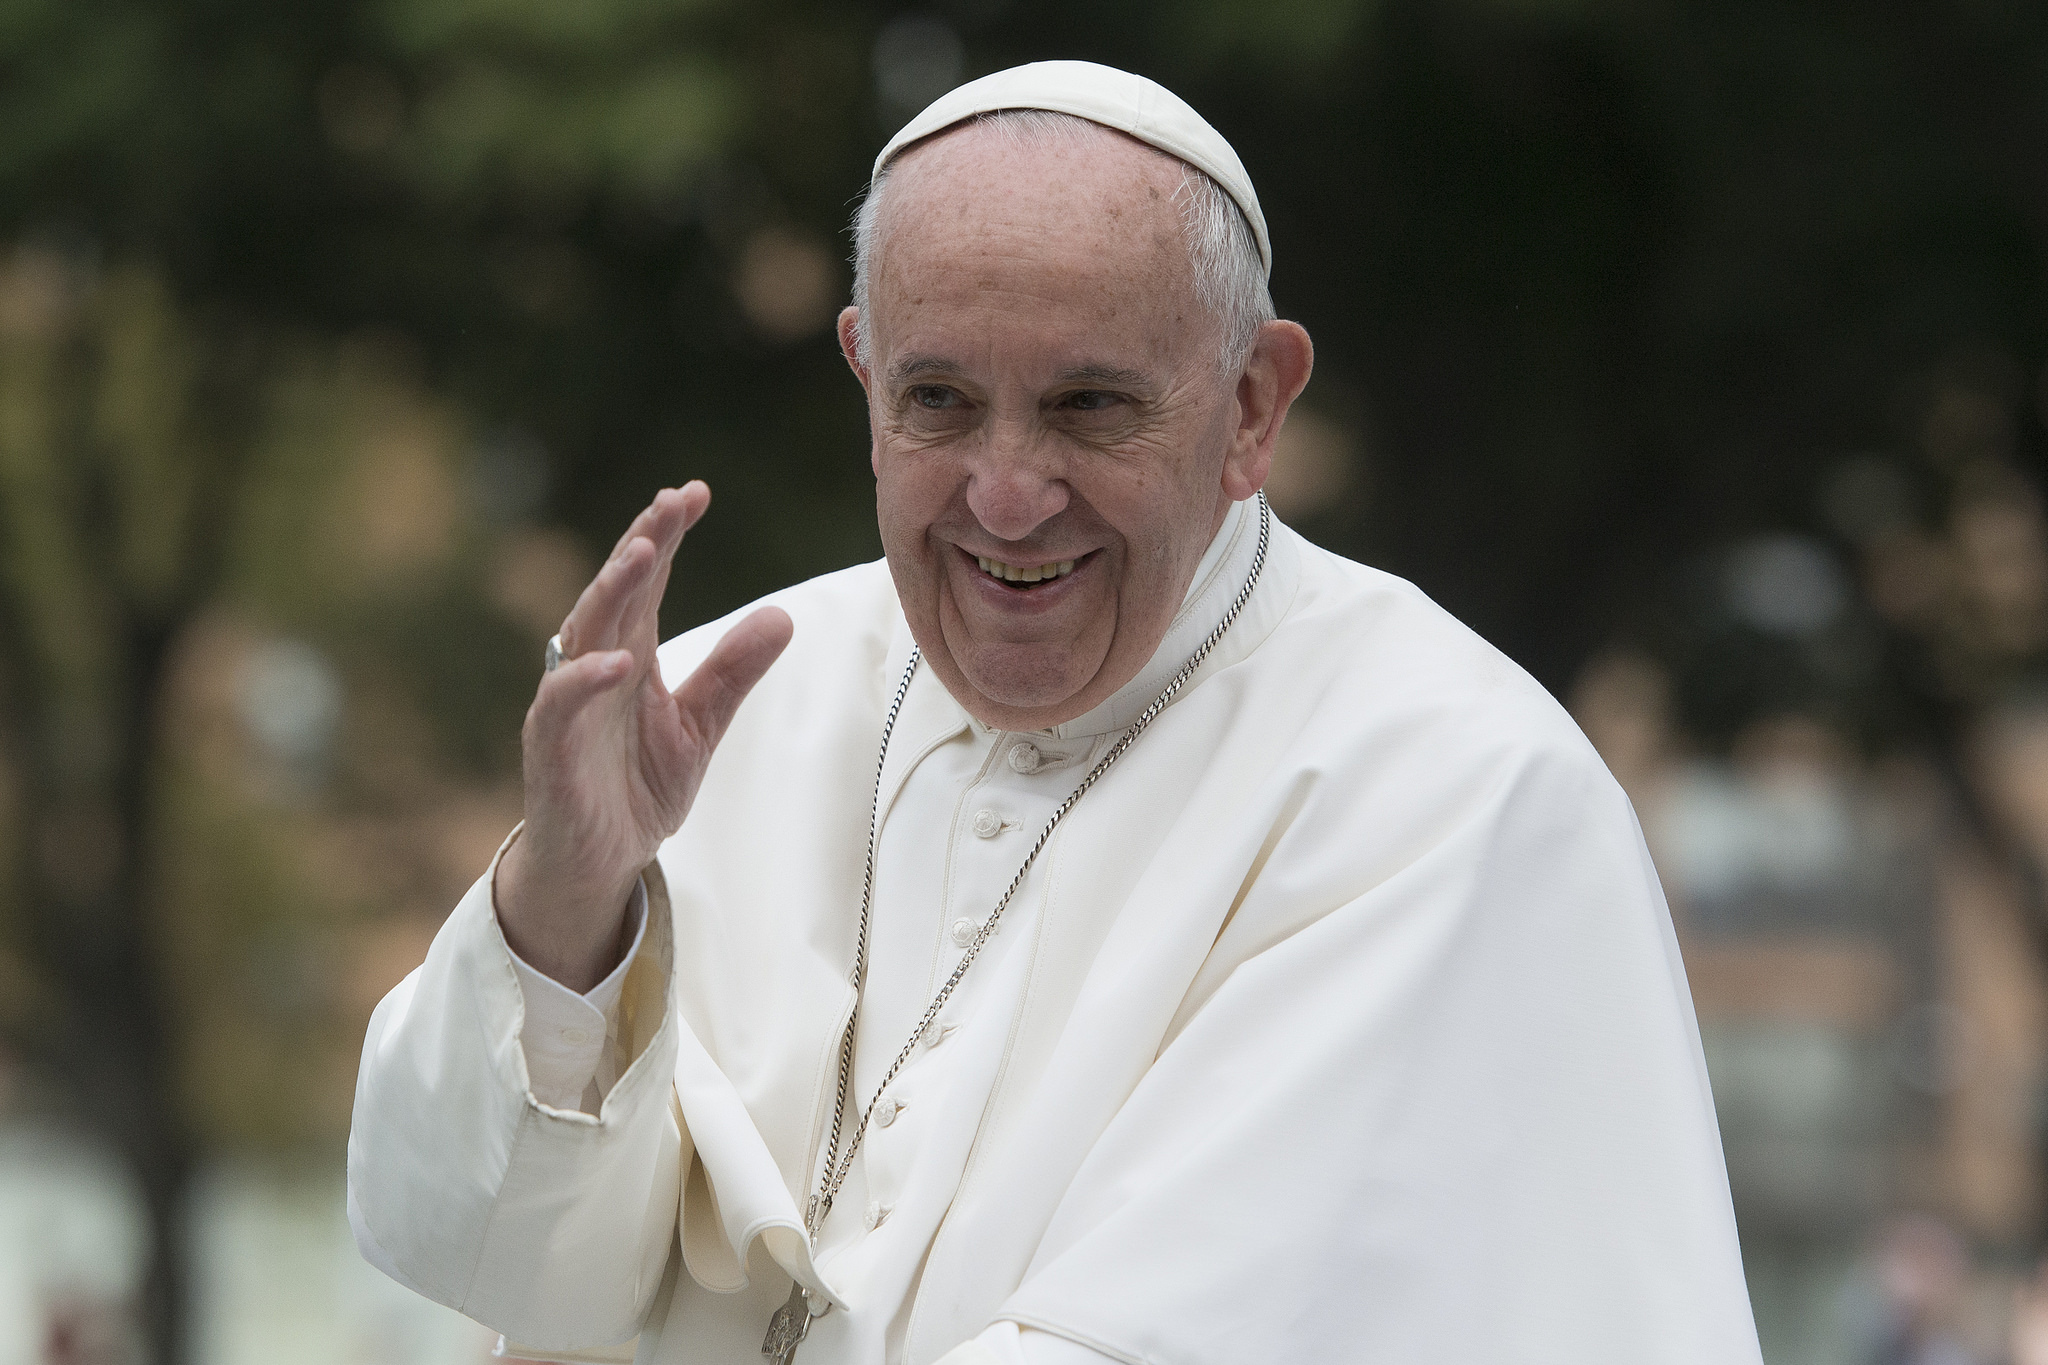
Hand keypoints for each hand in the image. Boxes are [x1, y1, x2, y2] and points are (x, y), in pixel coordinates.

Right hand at [496, 482, 792, 990]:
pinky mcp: (551, 751)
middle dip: (641, 543)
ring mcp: (569, 706)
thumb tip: (783, 616)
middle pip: (615, 593)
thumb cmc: (636, 788)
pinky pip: (561, 707)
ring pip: (583, 634)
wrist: (599, 864)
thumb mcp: (700, 727)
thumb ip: (733, 674)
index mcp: (630, 655)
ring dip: (610, 593)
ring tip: (643, 555)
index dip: (667, 535)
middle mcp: (595, 668)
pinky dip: (586, 681)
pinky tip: (619, 661)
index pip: (646, 582)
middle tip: (671, 503)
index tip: (696, 493)